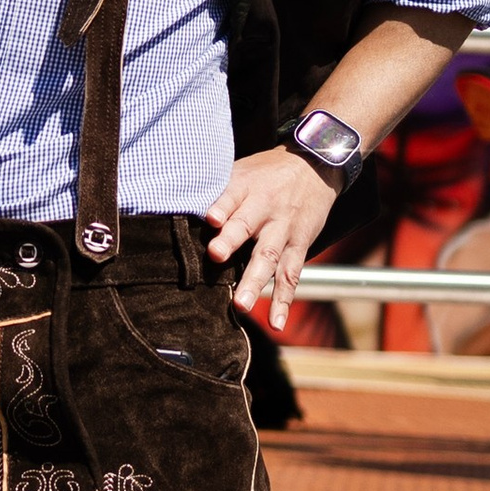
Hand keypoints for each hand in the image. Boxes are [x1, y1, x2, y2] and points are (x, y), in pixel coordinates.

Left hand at [203, 148, 342, 334]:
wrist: (314, 166)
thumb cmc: (265, 174)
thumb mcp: (241, 171)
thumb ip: (216, 193)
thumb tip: (175, 205)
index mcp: (246, 188)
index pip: (231, 195)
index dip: (220, 206)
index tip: (210, 218)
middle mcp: (266, 209)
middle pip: (248, 226)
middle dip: (231, 241)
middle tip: (216, 256)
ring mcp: (284, 230)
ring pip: (270, 257)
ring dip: (255, 283)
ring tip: (241, 306)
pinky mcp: (300, 246)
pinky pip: (292, 276)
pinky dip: (284, 301)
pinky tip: (278, 324)